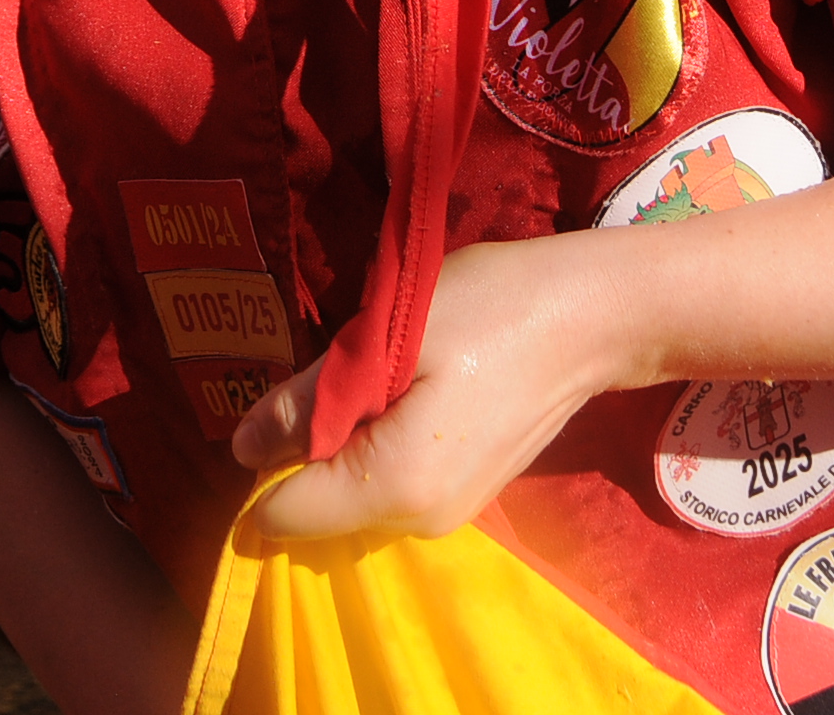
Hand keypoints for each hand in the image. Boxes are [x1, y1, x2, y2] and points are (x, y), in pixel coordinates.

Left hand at [231, 232, 631, 541]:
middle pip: (318, 509)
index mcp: (394, 489)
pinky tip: (403, 389)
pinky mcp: (467, 495)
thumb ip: (308, 400)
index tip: (273, 404)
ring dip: (343, 445)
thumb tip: (241, 450)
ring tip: (373, 372)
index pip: (284, 516)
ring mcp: (450, 515)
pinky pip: (391, 486)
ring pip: (353, 497)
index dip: (259, 464)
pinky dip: (377, 447)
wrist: (592, 317)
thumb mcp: (383, 338)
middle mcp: (420, 523)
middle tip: (332, 370)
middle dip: (302, 451)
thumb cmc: (488, 310)